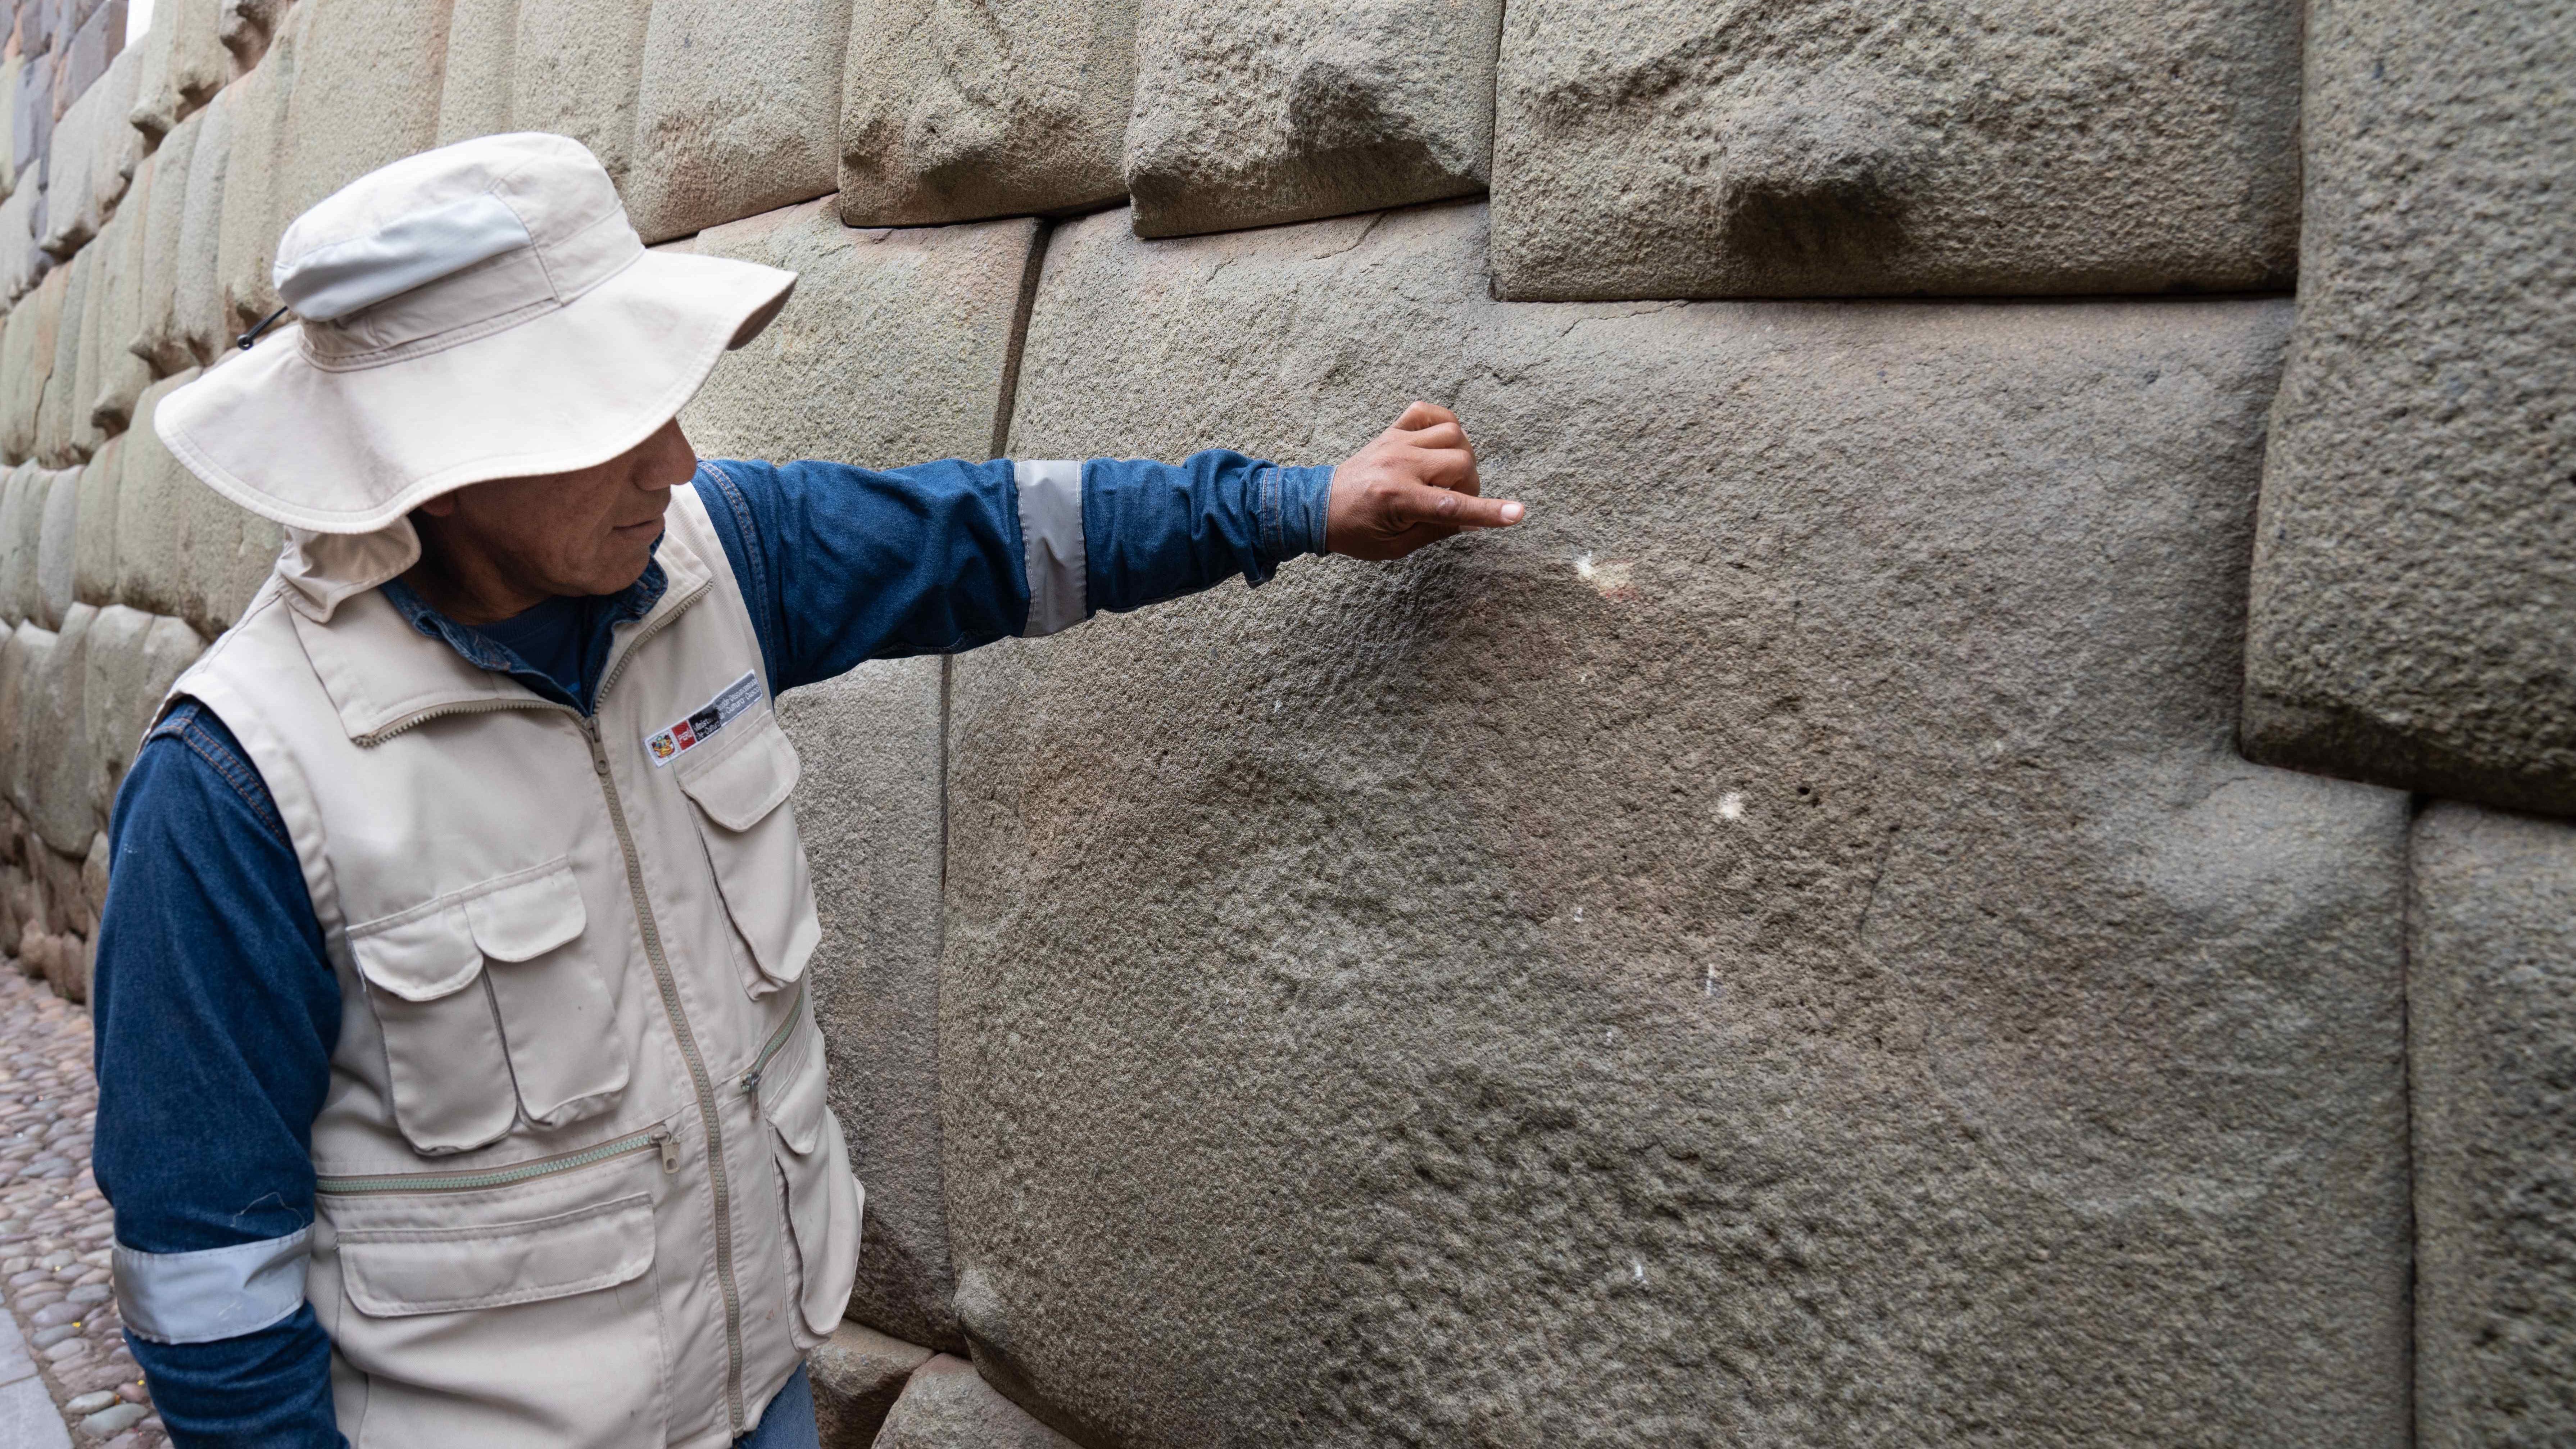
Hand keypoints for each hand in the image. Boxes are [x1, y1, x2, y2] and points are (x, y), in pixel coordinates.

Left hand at [1324, 402, 1524, 559]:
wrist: (1318, 506)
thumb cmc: (1356, 532)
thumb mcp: (1395, 546)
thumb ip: (1436, 530)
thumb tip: (1472, 520)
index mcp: (1398, 499)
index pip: (1452, 505)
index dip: (1489, 512)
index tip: (1518, 514)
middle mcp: (1399, 465)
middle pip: (1461, 462)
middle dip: (1470, 486)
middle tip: (1455, 501)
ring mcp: (1396, 443)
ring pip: (1453, 434)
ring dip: (1461, 456)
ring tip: (1447, 476)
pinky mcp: (1392, 431)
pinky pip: (1428, 411)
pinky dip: (1442, 422)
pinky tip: (1439, 444)